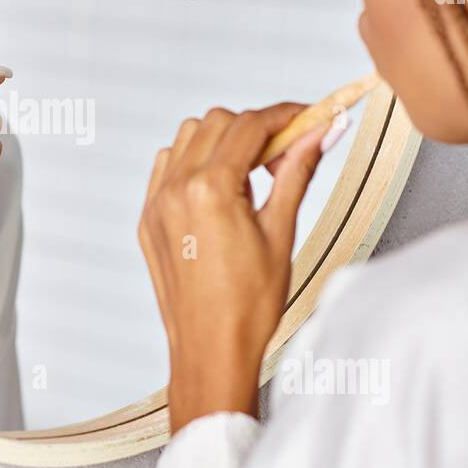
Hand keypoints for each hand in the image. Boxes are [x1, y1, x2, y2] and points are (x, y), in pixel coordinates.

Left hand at [138, 102, 339, 433]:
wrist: (211, 351)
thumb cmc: (248, 307)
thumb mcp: (280, 232)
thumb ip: (297, 173)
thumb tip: (320, 134)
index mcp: (210, 190)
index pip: (250, 126)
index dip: (285, 116)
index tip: (308, 118)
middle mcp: (175, 190)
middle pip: (217, 123)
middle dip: (255, 129)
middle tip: (285, 155)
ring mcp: (156, 204)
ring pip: (187, 138)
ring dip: (222, 142)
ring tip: (251, 178)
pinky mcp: (147, 220)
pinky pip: (165, 166)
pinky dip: (193, 162)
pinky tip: (220, 189)